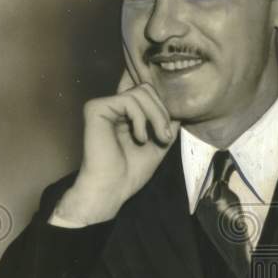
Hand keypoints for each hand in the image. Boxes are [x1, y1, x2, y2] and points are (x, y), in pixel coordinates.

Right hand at [53, 68, 179, 225]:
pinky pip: (129, 100)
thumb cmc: (131, 172)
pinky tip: (139, 139)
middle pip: (147, 88)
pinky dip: (141, 120)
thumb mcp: (159, 144)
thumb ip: (167, 122)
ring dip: (156, 116)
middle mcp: (113, 106)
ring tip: (158, 139)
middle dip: (163, 112)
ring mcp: (103, 106)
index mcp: (125, 113)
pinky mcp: (96, 108)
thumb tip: (181, 103)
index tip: (172, 121)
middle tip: (167, 137)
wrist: (112, 188)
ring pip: (141, 92)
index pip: (144, 90)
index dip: (160, 97)